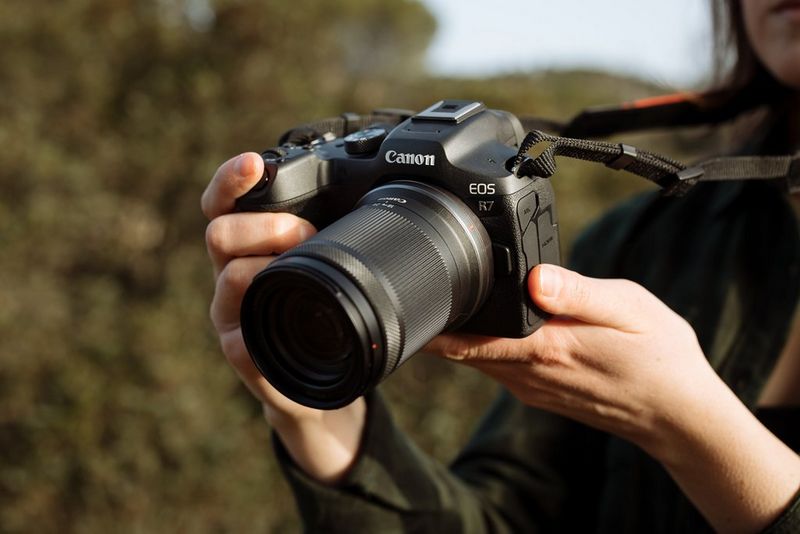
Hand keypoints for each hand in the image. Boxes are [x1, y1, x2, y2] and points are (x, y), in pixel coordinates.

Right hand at [202, 152, 365, 483]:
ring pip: (231, 277)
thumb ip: (334, 234)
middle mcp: (228, 273)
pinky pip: (242, 340)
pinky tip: (291, 326)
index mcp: (248, 245)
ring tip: (309, 278)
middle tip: (306, 233)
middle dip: (269, 225)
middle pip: (220, 232)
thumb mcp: (328, 266)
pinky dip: (269, 329)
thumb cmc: (324, 313)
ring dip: (273, 269)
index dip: (231, 179)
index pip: (221, 203)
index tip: (254, 162)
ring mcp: (230, 314)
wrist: (320, 382)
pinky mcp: (240, 352)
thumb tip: (381, 194)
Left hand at [426, 263, 714, 455]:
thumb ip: (577, 293)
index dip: (436, 321)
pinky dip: (486, 346)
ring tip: (452, 299)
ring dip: (462, 334)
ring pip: (479, 359)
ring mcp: (533, 388)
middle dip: (442, 322)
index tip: (412, 298)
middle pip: (464, 349)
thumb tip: (534, 277)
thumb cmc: (660, 359)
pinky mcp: (540, 393)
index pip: (468, 340)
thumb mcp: (629, 309)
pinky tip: (495, 325)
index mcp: (545, 349)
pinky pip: (499, 367)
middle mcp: (529, 374)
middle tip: (424, 287)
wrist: (679, 418)